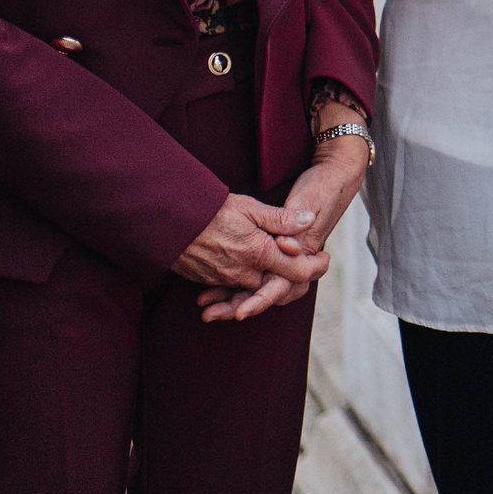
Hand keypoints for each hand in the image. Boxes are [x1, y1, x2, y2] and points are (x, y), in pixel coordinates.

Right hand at [173, 195, 329, 323]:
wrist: (167, 221)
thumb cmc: (210, 210)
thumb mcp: (250, 207)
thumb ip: (282, 218)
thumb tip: (310, 220)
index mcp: (260, 254)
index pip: (297, 271)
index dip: (314, 267)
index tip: (325, 259)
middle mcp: (243, 273)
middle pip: (276, 282)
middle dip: (291, 275)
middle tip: (305, 261)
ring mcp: (224, 279)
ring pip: (254, 285)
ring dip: (266, 279)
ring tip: (278, 263)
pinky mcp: (208, 280)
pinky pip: (232, 286)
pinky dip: (242, 281)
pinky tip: (247, 266)